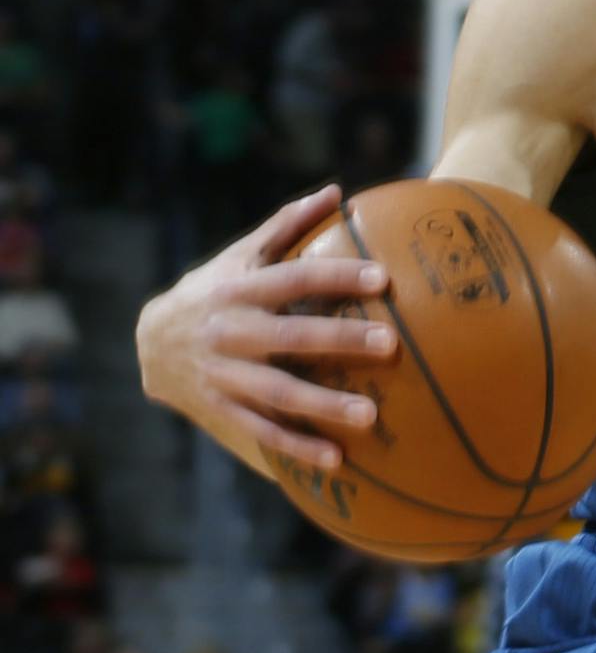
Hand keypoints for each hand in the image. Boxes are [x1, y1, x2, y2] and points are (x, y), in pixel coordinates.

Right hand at [136, 182, 399, 473]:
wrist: (149, 343)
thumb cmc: (214, 291)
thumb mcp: (241, 256)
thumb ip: (286, 226)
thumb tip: (337, 192)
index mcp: (241, 289)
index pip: (294, 278)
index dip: (337, 276)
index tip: (382, 277)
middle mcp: (231, 332)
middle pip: (289, 336)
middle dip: (339, 340)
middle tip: (390, 344)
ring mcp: (224, 374)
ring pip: (276, 390)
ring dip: (322, 404)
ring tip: (370, 416)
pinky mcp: (222, 409)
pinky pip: (263, 430)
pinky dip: (298, 447)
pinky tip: (337, 460)